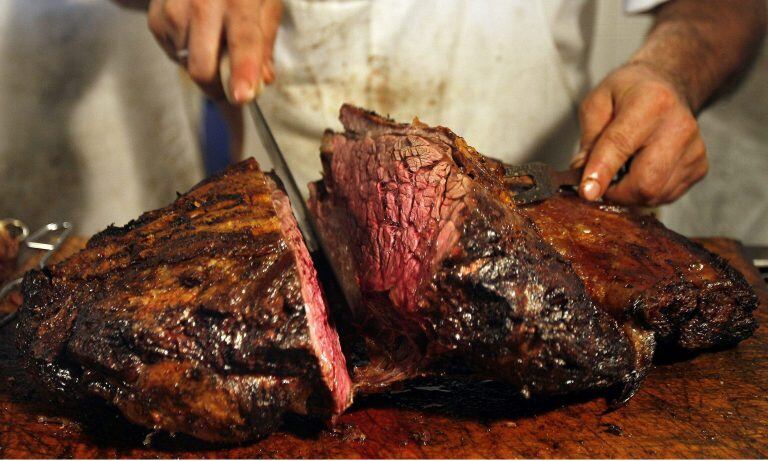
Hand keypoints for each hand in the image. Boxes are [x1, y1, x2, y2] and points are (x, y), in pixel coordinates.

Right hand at [148, 0, 282, 102]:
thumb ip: (265, 41)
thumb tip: (262, 81)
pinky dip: (188, 54)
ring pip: (187, 66)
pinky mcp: (156, 19)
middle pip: (202, 67)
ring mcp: (173, 10)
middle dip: (218, 89)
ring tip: (215, 41)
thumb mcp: (265, 2)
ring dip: (205, 67)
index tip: (242, 96)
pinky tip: (197, 32)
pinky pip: (175, 55)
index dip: (242, 71)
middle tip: (232, 88)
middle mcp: (201, 2)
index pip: (242, 40)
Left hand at [572, 62, 707, 205]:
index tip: (587, 192)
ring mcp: (694, 150)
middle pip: (645, 183)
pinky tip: (642, 169)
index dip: (601, 172)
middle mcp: (679, 127)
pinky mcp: (699, 168)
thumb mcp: (597, 103)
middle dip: (616, 192)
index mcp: (651, 102)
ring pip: (654, 195)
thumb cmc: (628, 94)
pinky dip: (647, 192)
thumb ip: (588, 140)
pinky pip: (665, 196)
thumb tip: (582, 175)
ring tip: (624, 168)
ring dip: (630, 193)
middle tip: (601, 182)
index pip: (621, 145)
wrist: (668, 86)